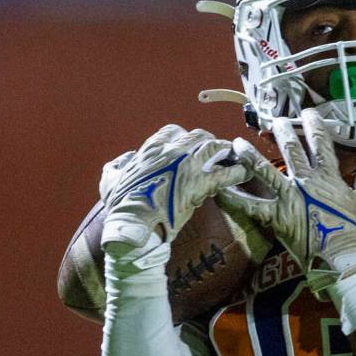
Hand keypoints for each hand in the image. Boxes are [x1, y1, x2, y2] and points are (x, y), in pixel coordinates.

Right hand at [100, 124, 247, 248]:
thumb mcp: (110, 180)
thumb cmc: (121, 205)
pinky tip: (244, 172)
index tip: (188, 145)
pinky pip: (226, 173)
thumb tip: (125, 159)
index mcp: (151, 149)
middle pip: (198, 135)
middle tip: (215, 150)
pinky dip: (238, 171)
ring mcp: (188, 166)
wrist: (133, 224)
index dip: (183, 138)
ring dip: (226, 150)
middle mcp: (172, 152)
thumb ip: (117, 166)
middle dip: (208, 141)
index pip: (173, 131)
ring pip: (214, 147)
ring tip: (233, 156)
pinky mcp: (201, 184)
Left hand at [219, 109, 355, 292]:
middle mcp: (306, 181)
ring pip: (265, 171)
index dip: (315, 126)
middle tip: (275, 120)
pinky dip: (235, 199)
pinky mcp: (276, 216)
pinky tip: (221, 190)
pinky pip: (251, 206)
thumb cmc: (355, 231)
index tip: (309, 113)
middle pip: (292, 151)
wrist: (341, 255)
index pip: (322, 144)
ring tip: (237, 144)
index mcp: (328, 177)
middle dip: (283, 132)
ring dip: (251, 157)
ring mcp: (289, 197)